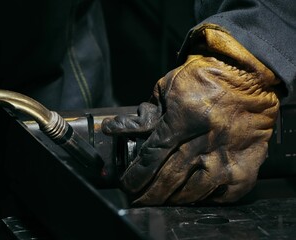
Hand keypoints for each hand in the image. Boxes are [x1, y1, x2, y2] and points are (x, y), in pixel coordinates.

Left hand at [102, 25, 280, 204]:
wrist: (245, 75)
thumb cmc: (202, 80)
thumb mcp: (166, 89)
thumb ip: (145, 115)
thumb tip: (116, 129)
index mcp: (183, 119)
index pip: (151, 157)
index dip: (136, 176)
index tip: (127, 184)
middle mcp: (205, 141)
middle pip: (168, 179)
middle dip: (148, 194)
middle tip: (138, 197)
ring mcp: (227, 157)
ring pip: (192, 192)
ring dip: (172, 200)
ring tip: (160, 200)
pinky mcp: (245, 167)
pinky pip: (222, 195)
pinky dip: (203, 199)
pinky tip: (191, 197)